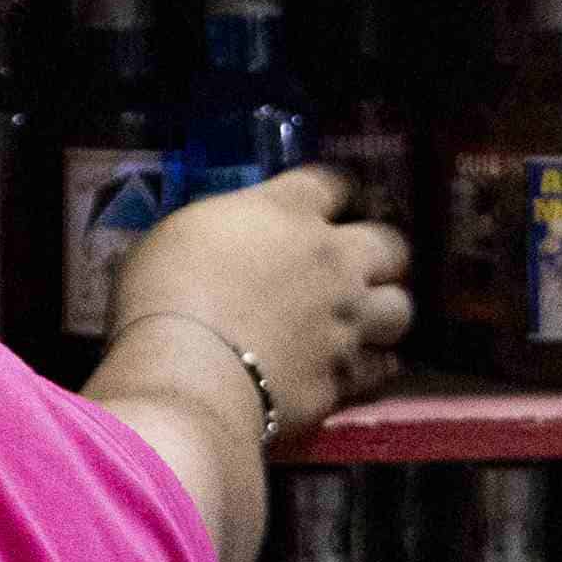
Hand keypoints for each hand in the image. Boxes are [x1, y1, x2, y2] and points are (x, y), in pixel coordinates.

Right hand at [110, 164, 410, 438]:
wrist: (185, 374)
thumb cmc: (161, 292)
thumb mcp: (179, 235)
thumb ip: (221, 230)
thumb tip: (227, 237)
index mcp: (287, 212)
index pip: (333, 183)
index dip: (332, 194)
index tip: (321, 205)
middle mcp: (332, 260)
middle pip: (390, 244)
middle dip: (377, 255)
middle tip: (351, 269)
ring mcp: (346, 322)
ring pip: (399, 310)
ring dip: (381, 313)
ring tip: (358, 323)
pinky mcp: (343, 378)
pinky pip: (377, 370)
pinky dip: (367, 367)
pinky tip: (351, 369)